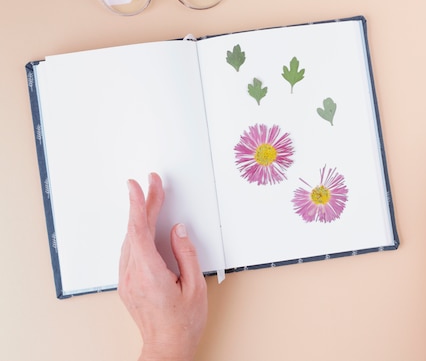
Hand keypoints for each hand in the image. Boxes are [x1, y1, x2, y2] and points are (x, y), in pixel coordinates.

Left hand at [119, 173, 207, 360]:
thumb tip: (178, 231)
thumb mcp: (195, 286)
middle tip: (151, 183)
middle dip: (143, 203)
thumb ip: (186, 254)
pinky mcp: (127, 284)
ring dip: (139, 218)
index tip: (139, 185)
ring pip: (130, 239)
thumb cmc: (183, 322)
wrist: (167, 347)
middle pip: (134, 231)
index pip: (139, 230)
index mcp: (149, 273)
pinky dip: (136, 233)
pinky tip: (144, 225)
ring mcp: (126, 280)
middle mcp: (132, 275)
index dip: (139, 204)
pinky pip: (129, 251)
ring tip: (151, 199)